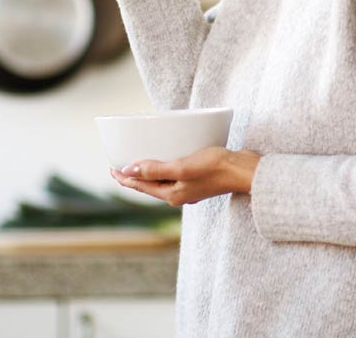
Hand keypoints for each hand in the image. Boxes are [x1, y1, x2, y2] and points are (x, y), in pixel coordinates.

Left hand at [109, 147, 261, 206]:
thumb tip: (128, 170)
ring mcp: (189, 189)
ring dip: (147, 173)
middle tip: (118, 165)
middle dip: (133, 176)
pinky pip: (173, 176)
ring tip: (137, 163)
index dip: (124, 177)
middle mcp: (178, 194)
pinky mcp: (198, 180)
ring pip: (160, 182)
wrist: (245, 171)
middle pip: (148, 185)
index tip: (111, 167)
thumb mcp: (182, 167)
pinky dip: (162, 169)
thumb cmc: (215, 167)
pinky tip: (165, 161)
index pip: (141, 186)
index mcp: (172, 194)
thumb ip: (155, 169)